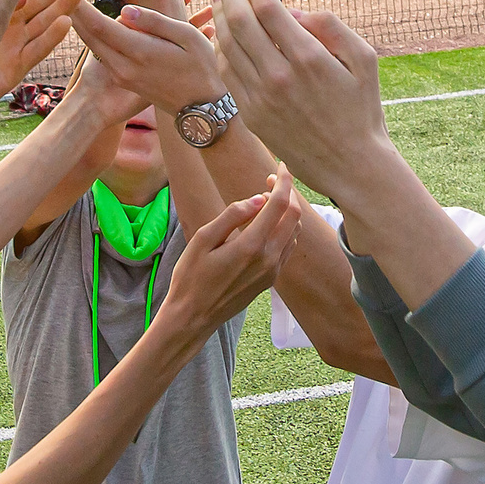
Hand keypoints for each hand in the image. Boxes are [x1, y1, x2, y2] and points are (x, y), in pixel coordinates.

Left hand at [69, 0, 224, 121]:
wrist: (200, 107)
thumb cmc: (200, 66)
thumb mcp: (187, 37)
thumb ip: (155, 22)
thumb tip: (125, 10)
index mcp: (140, 52)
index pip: (100, 25)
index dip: (81, 5)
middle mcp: (124, 66)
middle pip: (88, 34)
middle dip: (71, 9)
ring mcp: (121, 74)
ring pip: (91, 43)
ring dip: (76, 21)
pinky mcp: (121, 77)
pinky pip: (99, 52)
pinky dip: (88, 34)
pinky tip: (82, 19)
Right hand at [156, 168, 304, 335]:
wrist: (193, 317)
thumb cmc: (190, 277)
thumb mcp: (202, 240)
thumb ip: (232, 216)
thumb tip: (258, 198)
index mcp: (251, 246)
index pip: (280, 204)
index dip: (283, 181)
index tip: (279, 166)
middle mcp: (269, 259)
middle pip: (294, 216)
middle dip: (287, 193)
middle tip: (269, 181)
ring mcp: (272, 271)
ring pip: (294, 232)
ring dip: (287, 211)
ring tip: (266, 200)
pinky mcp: (271, 280)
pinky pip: (288, 247)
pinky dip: (284, 229)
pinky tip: (267, 224)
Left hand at [210, 0, 389, 199]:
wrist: (352, 166)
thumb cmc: (362, 109)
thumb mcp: (364, 59)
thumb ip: (331, 26)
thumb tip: (294, 11)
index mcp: (308, 58)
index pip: (267, 8)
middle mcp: (278, 77)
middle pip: (239, 22)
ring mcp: (260, 98)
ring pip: (226, 47)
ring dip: (219, 18)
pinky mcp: (252, 116)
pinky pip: (227, 73)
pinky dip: (220, 49)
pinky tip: (222, 35)